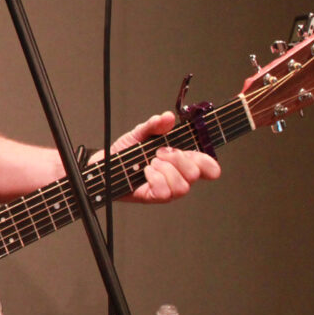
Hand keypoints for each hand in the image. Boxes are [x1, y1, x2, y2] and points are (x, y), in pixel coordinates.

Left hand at [102, 111, 220, 202]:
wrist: (104, 165)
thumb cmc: (125, 152)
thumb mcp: (140, 133)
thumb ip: (154, 125)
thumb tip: (167, 117)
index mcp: (180, 160)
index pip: (207, 167)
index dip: (209, 164)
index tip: (198, 156)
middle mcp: (177, 176)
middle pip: (195, 174)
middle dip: (178, 159)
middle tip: (159, 152)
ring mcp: (167, 188)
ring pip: (182, 187)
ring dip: (165, 170)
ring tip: (150, 162)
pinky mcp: (154, 197)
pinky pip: (164, 193)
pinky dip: (154, 178)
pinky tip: (145, 172)